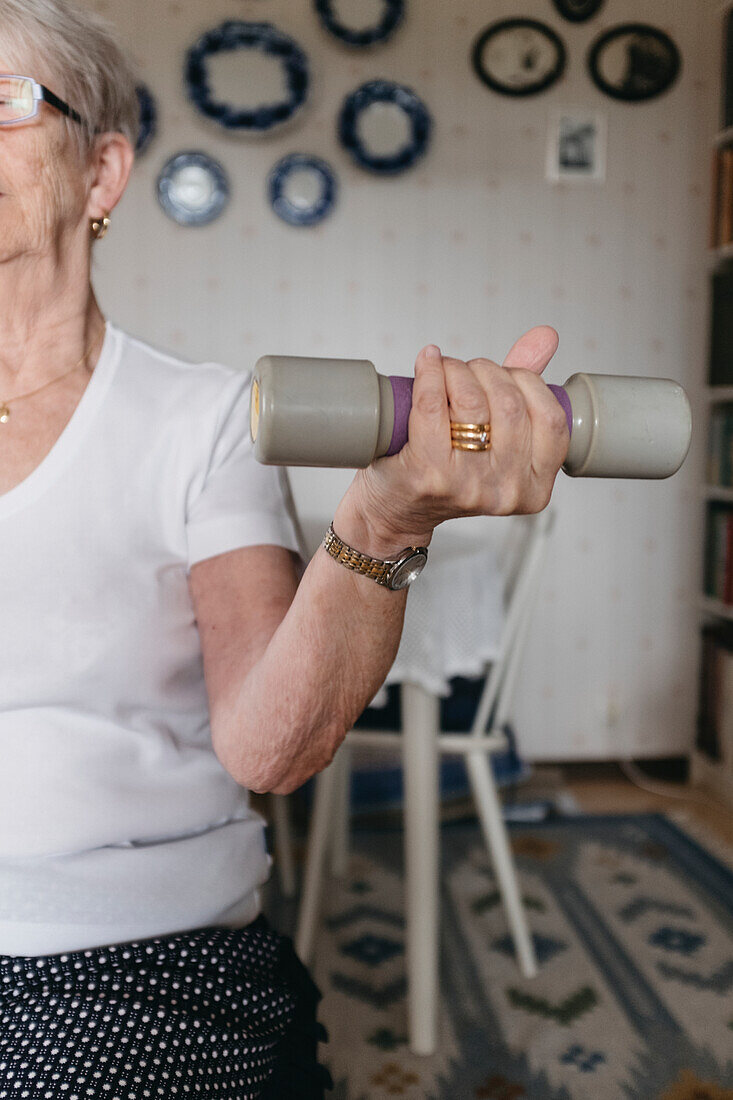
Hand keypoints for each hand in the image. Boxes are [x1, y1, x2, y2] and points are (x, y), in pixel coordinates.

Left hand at [336, 326, 569, 554]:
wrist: (394, 509)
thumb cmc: (446, 469)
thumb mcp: (496, 437)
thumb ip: (525, 389)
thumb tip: (546, 336)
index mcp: (535, 487)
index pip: (550, 418)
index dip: (527, 382)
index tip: (503, 374)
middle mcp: (506, 492)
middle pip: (510, 404)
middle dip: (486, 371)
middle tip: (465, 371)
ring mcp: (468, 486)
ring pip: (473, 402)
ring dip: (457, 371)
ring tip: (445, 370)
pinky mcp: (428, 475)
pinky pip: (432, 406)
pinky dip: (429, 374)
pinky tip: (427, 363)